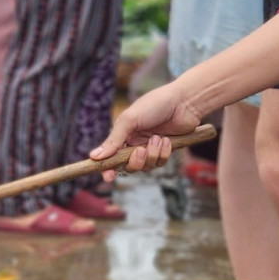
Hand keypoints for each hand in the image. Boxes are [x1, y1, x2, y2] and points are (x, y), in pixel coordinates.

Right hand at [90, 83, 205, 177]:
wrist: (183, 102)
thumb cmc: (155, 105)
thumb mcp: (130, 120)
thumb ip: (114, 140)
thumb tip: (95, 156)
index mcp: (123, 134)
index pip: (111, 156)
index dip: (108, 168)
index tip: (108, 176)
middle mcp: (135, 143)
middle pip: (129, 166)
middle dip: (135, 161)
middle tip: (141, 150)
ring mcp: (150, 148)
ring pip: (146, 166)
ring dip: (152, 154)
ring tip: (158, 138)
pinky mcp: (165, 151)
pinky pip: (160, 162)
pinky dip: (164, 153)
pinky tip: (167, 140)